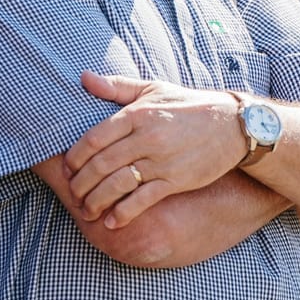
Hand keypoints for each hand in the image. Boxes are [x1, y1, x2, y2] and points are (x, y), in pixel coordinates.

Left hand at [65, 72, 246, 227]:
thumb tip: (83, 77)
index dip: (75, 156)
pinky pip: (143, 200)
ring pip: (118, 184)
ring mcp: (162, 160)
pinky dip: (124, 213)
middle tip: (73, 195)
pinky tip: (112, 222)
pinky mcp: (176, 180)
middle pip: (102, 164)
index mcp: (138, 113)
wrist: (232, 125)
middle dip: (81, 183)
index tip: (67, 168)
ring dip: (97, 201)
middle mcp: (147, 136)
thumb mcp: (154, 89)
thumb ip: (117, 87)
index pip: (95, 137)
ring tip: (88, 211)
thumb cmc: (189, 106)